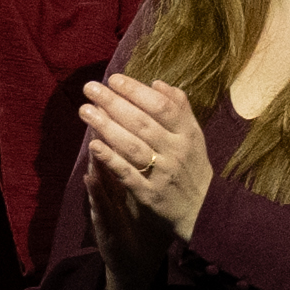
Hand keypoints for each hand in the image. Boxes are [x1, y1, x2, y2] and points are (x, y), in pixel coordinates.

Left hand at [74, 69, 215, 247]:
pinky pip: (128, 174)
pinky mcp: (149, 194)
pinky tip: (94, 145)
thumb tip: (156, 83)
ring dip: (107, 126)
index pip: (162, 106)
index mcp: (187, 134)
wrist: (204, 211)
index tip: (114, 79)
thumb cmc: (192, 167)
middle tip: (90, 88)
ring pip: (133, 146)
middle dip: (114, 103)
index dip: (137, 91)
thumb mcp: (194, 135)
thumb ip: (179, 108)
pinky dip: (111, 160)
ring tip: (85, 111)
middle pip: (143, 123)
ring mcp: (162, 174)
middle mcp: (175, 152)